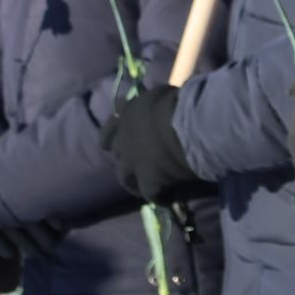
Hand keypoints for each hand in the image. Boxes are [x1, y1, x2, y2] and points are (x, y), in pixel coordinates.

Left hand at [99, 84, 200, 200]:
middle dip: (124, 159)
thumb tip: (161, 102)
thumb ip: (154, 103)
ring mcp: (133, 164)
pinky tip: (168, 200)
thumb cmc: (178, 103)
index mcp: (128, 116)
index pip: (109, 128)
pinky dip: (158, 197)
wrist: (185, 127)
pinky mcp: (148, 182)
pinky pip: (150, 194)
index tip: (113, 141)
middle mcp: (124, 140)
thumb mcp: (162, 95)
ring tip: (145, 188)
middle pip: (117, 154)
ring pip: (125, 178)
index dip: (111, 135)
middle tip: (136, 164)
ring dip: (133, 183)